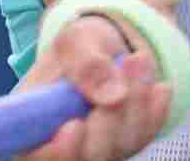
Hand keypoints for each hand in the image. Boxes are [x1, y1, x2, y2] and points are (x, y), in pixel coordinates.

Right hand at [16, 15, 172, 160]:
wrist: (110, 48)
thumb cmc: (81, 47)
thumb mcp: (76, 40)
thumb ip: (86, 64)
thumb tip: (112, 96)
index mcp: (32, 126)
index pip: (34, 157)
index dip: (54, 153)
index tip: (74, 125)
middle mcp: (63, 146)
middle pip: (87, 157)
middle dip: (109, 116)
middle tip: (126, 64)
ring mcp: (97, 149)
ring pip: (121, 147)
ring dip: (137, 103)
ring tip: (138, 60)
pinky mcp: (126, 144)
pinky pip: (146, 136)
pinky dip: (155, 109)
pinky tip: (157, 85)